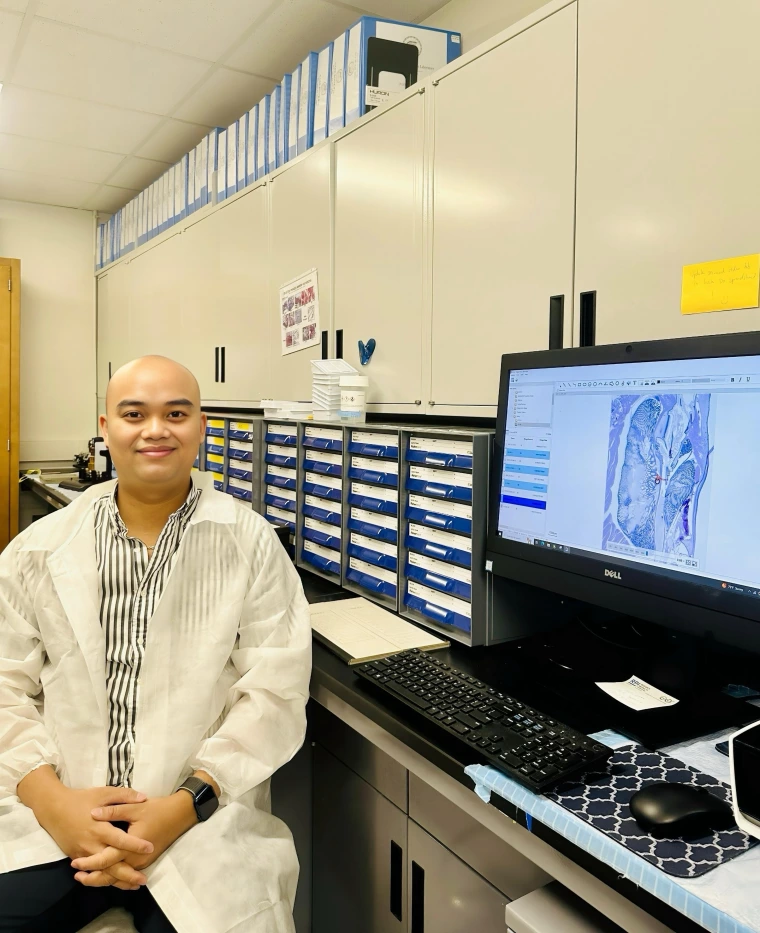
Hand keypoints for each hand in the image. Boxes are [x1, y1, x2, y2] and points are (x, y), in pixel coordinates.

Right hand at [34, 783, 153, 889]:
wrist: (53, 808)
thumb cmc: (80, 799)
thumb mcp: (103, 792)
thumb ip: (124, 795)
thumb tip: (144, 798)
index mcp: (100, 828)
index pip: (120, 840)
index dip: (135, 845)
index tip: (150, 848)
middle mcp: (91, 844)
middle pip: (111, 864)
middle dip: (127, 874)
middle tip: (143, 880)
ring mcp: (82, 853)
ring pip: (101, 872)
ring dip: (117, 880)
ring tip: (133, 885)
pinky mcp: (75, 857)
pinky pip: (90, 871)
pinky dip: (102, 878)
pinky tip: (114, 882)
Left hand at [70, 792, 196, 887]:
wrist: (180, 814)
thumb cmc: (157, 809)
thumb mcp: (135, 807)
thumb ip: (114, 811)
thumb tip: (93, 813)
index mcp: (131, 845)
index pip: (106, 859)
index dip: (89, 862)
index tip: (75, 862)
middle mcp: (136, 858)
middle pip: (111, 874)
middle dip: (93, 877)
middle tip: (77, 875)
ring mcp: (142, 861)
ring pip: (119, 877)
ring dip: (102, 879)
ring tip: (86, 877)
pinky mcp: (145, 861)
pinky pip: (126, 872)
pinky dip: (114, 876)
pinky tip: (105, 873)